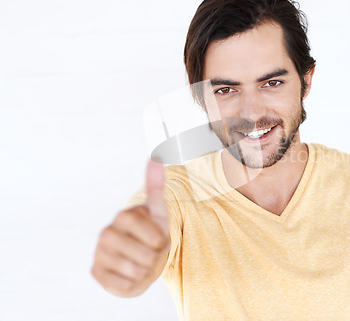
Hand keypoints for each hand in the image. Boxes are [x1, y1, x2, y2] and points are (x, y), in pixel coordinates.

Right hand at [91, 160, 170, 296]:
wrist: (144, 260)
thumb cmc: (152, 234)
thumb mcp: (158, 211)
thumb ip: (156, 186)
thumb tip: (156, 158)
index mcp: (122, 218)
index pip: (145, 229)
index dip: (156, 237)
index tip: (159, 239)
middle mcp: (106, 234)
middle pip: (142, 253)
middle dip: (154, 256)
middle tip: (151, 252)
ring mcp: (100, 254)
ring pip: (134, 271)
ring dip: (145, 270)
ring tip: (143, 263)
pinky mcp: (97, 273)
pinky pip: (122, 286)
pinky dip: (132, 284)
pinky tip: (130, 274)